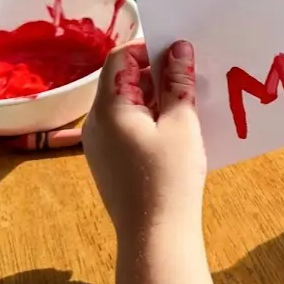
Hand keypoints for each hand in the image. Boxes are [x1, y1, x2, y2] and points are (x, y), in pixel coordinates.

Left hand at [82, 39, 206, 237]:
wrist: (155, 234)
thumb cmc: (170, 178)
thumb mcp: (181, 123)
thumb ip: (178, 82)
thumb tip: (179, 48)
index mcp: (109, 108)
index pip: (120, 58)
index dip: (149, 48)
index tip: (179, 54)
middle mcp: (95, 122)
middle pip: (121, 80)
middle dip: (155, 73)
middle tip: (188, 78)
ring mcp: (98, 143)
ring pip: (124, 104)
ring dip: (153, 97)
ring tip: (185, 105)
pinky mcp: (108, 160)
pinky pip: (124, 125)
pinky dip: (147, 118)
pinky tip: (173, 131)